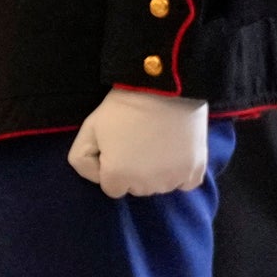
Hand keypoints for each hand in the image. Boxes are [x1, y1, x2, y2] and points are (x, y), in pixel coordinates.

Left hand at [68, 87, 210, 199]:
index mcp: (118, 176)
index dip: (112, 168)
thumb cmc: (123, 107)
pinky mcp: (195, 170)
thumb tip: (97, 177)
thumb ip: (81, 160)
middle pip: (136, 188)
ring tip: (157, 142)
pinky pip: (185, 183)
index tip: (118, 148)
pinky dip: (181, 172)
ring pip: (160, 186)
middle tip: (138, 141)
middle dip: (134, 171)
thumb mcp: (89, 129)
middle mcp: (146, 185)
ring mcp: (173, 179)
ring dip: (157, 172)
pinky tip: (175, 152)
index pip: (112, 188)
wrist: (163, 88)